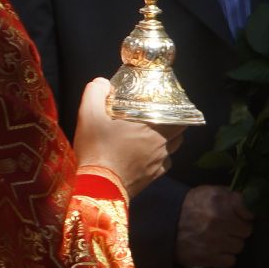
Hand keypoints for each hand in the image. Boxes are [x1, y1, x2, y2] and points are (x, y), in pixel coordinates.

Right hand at [72, 78, 182, 198]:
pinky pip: (165, 163)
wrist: (98, 186)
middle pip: (180, 130)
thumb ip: (95, 93)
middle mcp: (162, 144)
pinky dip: (162, 158)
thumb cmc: (96, 148)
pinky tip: (150, 155)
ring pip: (174, 147)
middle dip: (174, 122)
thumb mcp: (88, 115)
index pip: (179, 114)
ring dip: (169, 139)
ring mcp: (160, 162)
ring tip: (157, 134)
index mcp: (152, 126)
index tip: (168, 104)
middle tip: (161, 117)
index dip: (177, 108)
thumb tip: (102, 82)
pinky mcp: (154, 177)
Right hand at [174, 185, 253, 267]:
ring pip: (239, 246)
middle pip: (246, 231)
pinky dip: (225, 257)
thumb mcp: (209, 191)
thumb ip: (231, 195)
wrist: (163, 223)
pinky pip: (230, 261)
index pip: (249, 212)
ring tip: (220, 239)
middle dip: (238, 229)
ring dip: (232, 243)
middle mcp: (218, 222)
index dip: (246, 215)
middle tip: (228, 228)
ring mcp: (214, 241)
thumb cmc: (190, 206)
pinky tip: (216, 250)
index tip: (241, 216)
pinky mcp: (207, 257)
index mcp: (220, 203)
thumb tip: (249, 207)